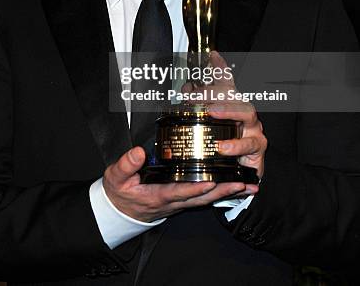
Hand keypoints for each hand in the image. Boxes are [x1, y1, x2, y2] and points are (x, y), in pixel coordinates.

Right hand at [103, 146, 258, 222]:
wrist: (119, 209)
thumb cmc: (119, 192)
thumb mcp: (116, 177)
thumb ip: (126, 164)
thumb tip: (138, 152)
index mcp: (157, 195)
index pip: (180, 191)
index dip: (196, 187)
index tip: (211, 181)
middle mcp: (172, 202)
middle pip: (201, 197)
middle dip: (223, 191)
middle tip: (242, 184)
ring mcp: (178, 202)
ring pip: (206, 199)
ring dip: (227, 193)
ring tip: (246, 186)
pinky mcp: (182, 199)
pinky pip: (204, 197)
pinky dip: (220, 193)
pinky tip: (233, 187)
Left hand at [205, 52, 267, 178]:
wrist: (239, 173)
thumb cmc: (225, 145)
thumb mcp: (208, 125)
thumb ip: (196, 105)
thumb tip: (187, 89)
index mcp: (233, 107)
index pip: (227, 84)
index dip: (221, 68)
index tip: (212, 56)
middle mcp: (245, 115)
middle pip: (236, 97)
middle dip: (217, 95)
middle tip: (196, 96)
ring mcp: (254, 130)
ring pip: (246, 113)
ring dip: (228, 112)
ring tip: (211, 113)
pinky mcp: (257, 148)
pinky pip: (249, 144)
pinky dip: (235, 145)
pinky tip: (222, 147)